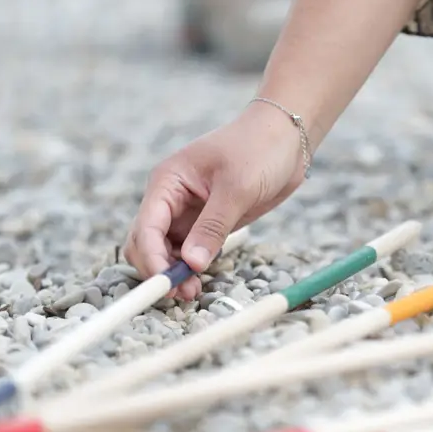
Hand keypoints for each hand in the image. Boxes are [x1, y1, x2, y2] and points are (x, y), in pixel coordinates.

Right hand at [124, 103, 306, 300]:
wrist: (286, 138)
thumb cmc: (259, 148)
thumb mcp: (237, 188)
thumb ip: (213, 226)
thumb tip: (192, 263)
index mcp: (168, 182)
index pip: (147, 226)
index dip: (151, 257)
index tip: (165, 283)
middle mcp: (170, 199)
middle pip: (146, 242)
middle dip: (158, 268)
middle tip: (180, 292)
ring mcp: (187, 213)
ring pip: (165, 251)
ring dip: (173, 272)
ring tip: (193, 291)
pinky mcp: (206, 223)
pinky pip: (188, 251)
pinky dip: (190, 267)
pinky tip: (201, 280)